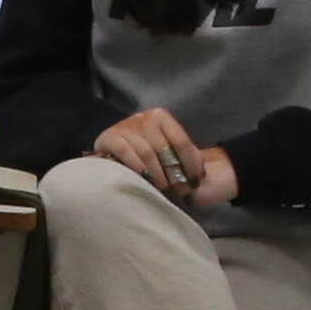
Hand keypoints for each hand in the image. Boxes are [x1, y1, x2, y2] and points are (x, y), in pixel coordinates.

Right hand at [92, 108, 236, 211]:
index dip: (190, 163)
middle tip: (180, 192)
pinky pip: (126, 153)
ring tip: (163, 190)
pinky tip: (144, 180)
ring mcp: (126, 127)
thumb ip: (182, 155)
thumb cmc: (143, 148)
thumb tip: (200, 175)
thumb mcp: (164, 145)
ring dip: (157, 175)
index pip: (181, 141)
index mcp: (161, 117)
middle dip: (174, 173)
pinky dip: (137, 168)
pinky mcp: (110, 137)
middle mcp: (144, 118)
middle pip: (164, 149)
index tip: (196, 182)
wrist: (110, 142)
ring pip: (147, 153)